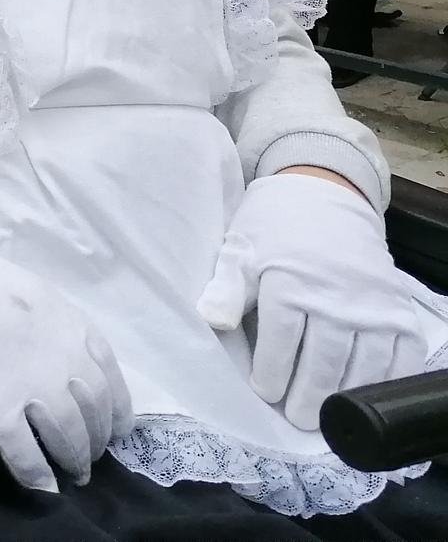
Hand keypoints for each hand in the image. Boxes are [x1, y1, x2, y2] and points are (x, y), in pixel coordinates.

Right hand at [0, 216, 132, 490]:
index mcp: (72, 326)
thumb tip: (68, 365)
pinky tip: (41, 485)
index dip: (115, 415)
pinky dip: (36, 473)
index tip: (113, 431)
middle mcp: (62, 358)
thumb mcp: (30, 292)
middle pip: (92, 416)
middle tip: (86, 457)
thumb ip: (55, 328)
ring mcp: (29, 383)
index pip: (111, 383)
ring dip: (73, 461)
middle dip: (94, 442)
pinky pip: (24, 450)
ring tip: (71, 474)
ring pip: (67, 438)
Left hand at [196, 172, 427, 429]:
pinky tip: (369, 395)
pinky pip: (401, 355)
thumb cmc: (271, 229)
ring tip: (329, 417)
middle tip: (299, 419)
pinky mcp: (398, 308)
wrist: (321, 196)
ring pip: (362, 365)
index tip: (266, 393)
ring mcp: (371, 304)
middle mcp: (334, 295)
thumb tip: (213, 321)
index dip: (272, 374)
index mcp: (288, 281)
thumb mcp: (238, 251)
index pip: (280, 342)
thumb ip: (226, 289)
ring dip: (345, 395)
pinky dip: (388, 380)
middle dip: (309, 397)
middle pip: (322, 361)